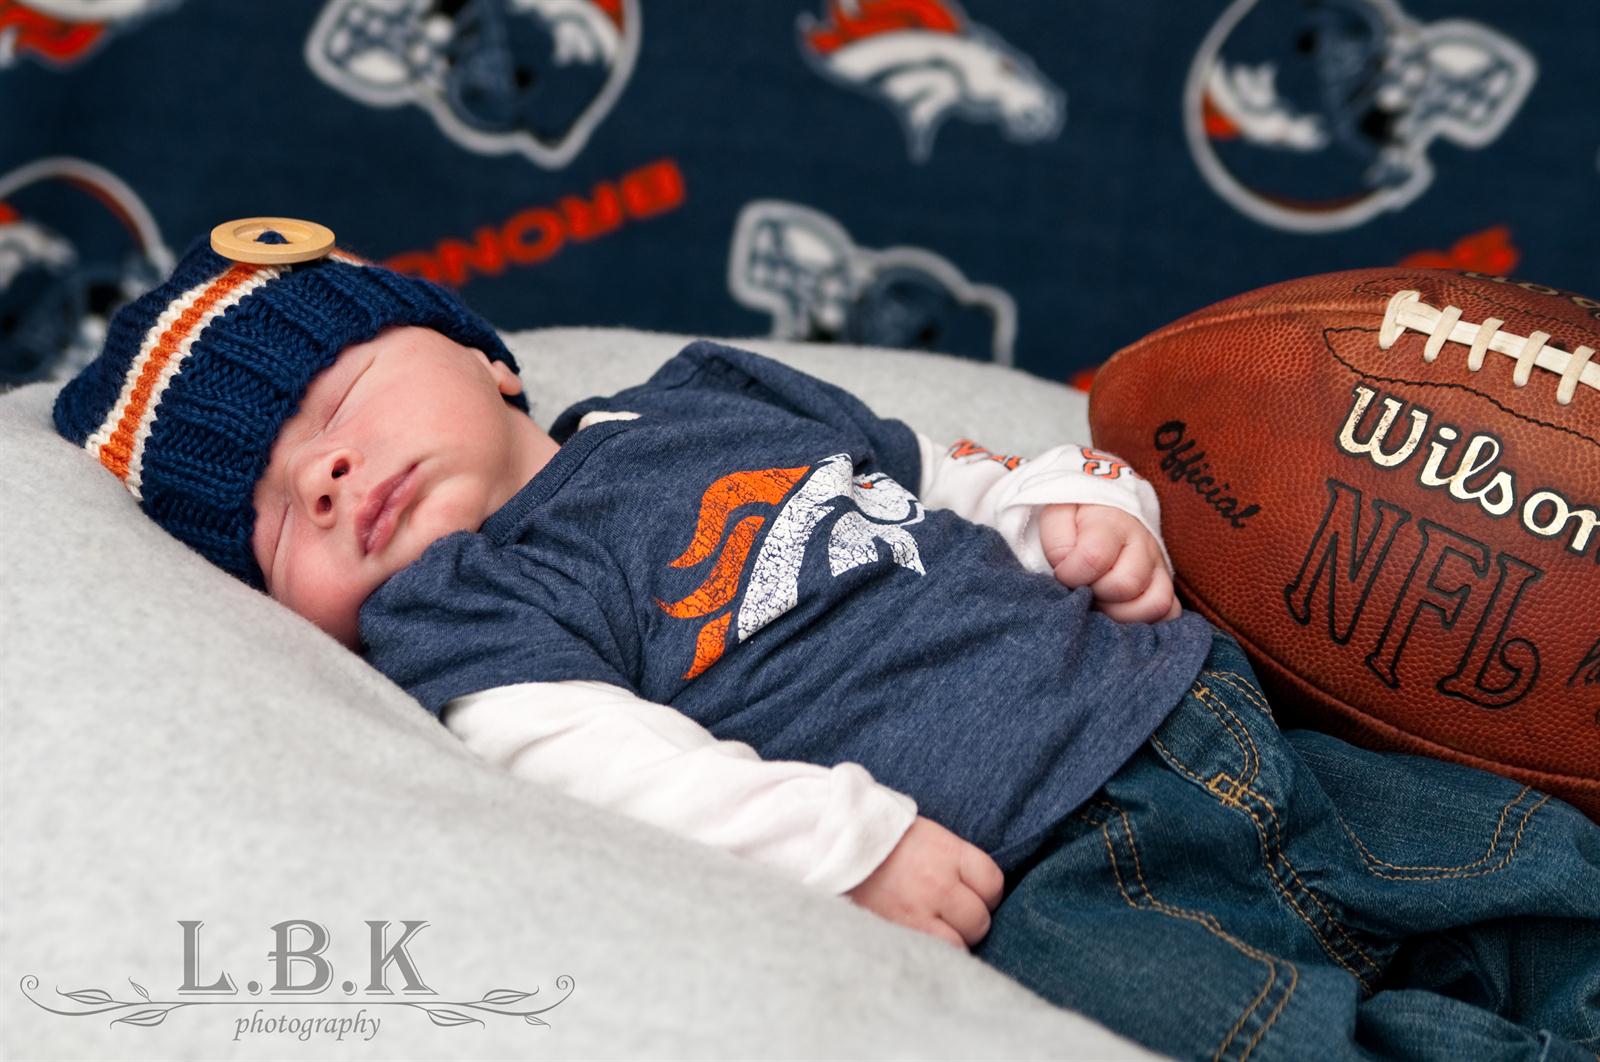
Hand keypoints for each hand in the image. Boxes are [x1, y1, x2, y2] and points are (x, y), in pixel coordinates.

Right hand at [846, 817, 1003, 949]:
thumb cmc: (882, 838)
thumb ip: (952, 859)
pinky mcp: (896, 932)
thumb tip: (976, 885)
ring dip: (951, 942)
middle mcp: (938, 883)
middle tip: (953, 917)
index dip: (987, 894)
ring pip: (958, 945)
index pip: (992, 883)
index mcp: (947, 852)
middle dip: (970, 921)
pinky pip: (929, 955)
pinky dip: (929, 954)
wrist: (834, 843)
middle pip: (979, 920)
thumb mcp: (924, 834)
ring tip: (935, 932)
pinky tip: (920, 943)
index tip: (975, 896)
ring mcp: (917, 912)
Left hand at [1037, 503, 1180, 621]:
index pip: (1094, 557)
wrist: (1101, 513)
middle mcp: (1143, 544)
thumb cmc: (1075, 521)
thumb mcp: (1057, 518)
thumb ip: (1059, 543)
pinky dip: (1147, 621)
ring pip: (1155, 604)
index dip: (1071, 574)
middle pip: (1126, 585)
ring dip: (1121, 614)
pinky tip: (1121, 614)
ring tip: (1101, 603)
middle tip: (1084, 589)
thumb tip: (1069, 573)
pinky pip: (1171, 613)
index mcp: (1112, 523)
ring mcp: (1158, 567)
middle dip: (1097, 595)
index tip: (1062, 573)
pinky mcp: (1165, 586)